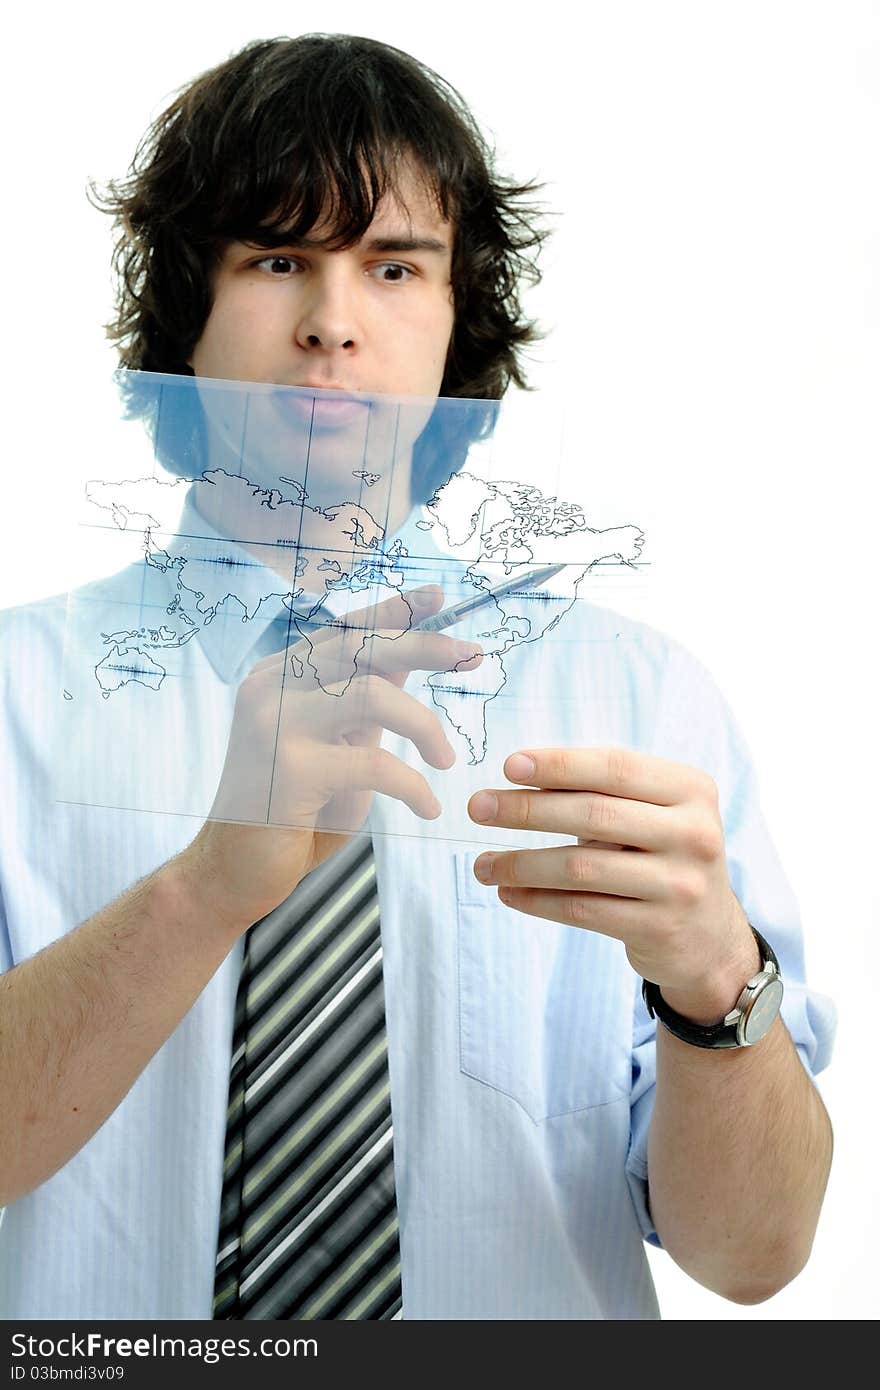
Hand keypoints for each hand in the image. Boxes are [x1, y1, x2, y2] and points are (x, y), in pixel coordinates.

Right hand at [183, 586, 481, 930]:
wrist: (232, 874)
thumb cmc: (292, 814)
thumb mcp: (337, 747)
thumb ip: (364, 704)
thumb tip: (412, 658)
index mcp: (278, 676)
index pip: (344, 629)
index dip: (395, 610)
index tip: (441, 597)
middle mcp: (269, 688)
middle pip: (359, 647)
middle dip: (424, 646)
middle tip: (470, 654)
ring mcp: (273, 725)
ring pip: (371, 695)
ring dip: (424, 724)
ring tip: (446, 759)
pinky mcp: (287, 770)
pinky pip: (373, 762)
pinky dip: (412, 785)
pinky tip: (427, 807)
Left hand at [467, 747, 759, 1024]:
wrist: (709, 937)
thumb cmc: (662, 857)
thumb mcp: (652, 815)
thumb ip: (603, 794)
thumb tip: (519, 777)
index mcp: (691, 790)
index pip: (616, 768)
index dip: (560, 765)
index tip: (508, 765)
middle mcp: (694, 833)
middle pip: (594, 815)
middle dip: (527, 810)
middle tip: (478, 808)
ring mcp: (680, 884)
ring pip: (582, 868)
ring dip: (522, 864)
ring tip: (482, 864)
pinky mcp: (659, 928)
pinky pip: (583, 910)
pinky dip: (538, 900)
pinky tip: (509, 892)